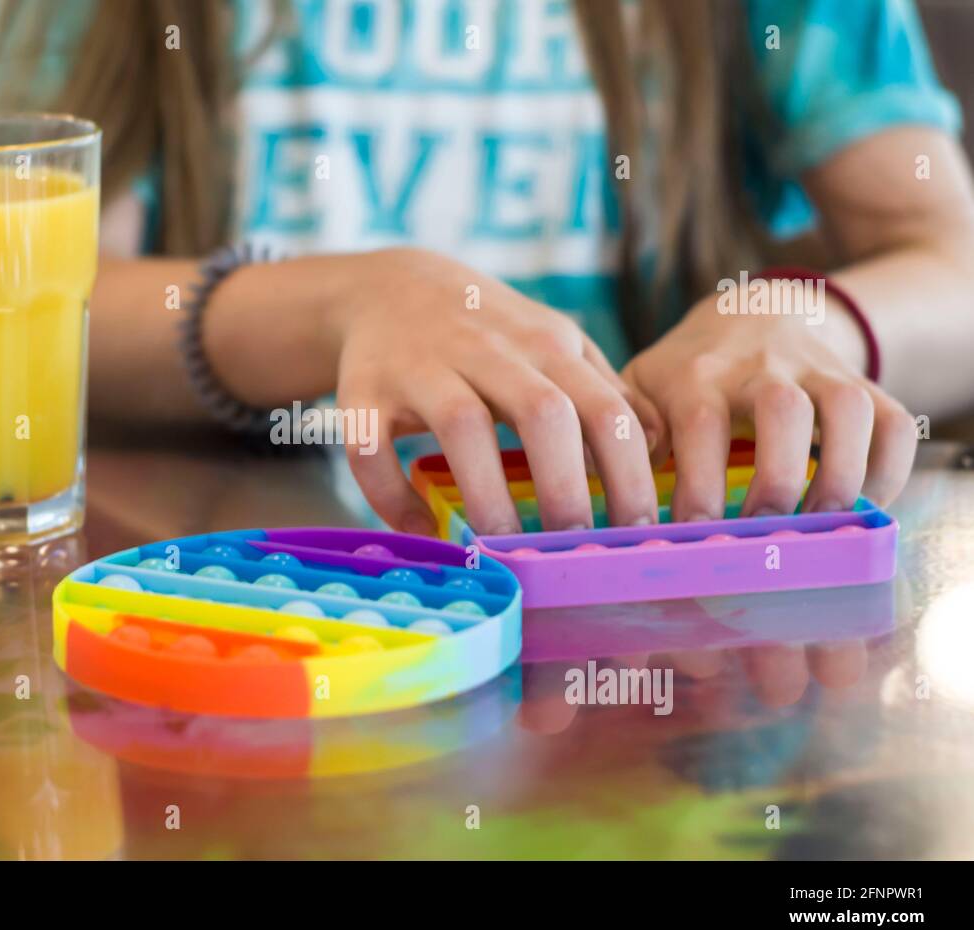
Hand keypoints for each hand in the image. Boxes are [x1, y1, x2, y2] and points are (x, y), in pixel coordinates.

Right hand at [326, 248, 662, 535]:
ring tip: (500, 545)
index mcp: (546, 344)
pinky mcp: (363, 389)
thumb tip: (662, 448)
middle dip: (563, 487)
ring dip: (485, 493)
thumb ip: (606, 391)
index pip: (602, 408)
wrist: (390, 287)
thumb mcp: (555, 345)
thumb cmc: (489, 333)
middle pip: (541, 412)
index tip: (636, 528)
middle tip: (568, 547)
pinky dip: (391, 493)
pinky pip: (371, 446)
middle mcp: (487, 349)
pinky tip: (418, 526)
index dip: (627, 471)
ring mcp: (421, 366)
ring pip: (460, 425)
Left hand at [622, 289, 916, 519]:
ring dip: (840, 473)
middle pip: (781, 410)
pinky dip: (890, 469)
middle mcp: (760, 367)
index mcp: (697, 374)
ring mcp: (816, 371)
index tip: (693, 535)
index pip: (700, 425)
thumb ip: (627, 430)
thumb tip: (618, 484)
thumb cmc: (685, 372)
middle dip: (776, 480)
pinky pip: (893, 420)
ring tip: (822, 526)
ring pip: (847, 408)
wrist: (753, 312)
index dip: (699, 485)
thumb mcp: (641, 387)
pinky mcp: (860, 382)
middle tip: (764, 535)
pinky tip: (864, 509)